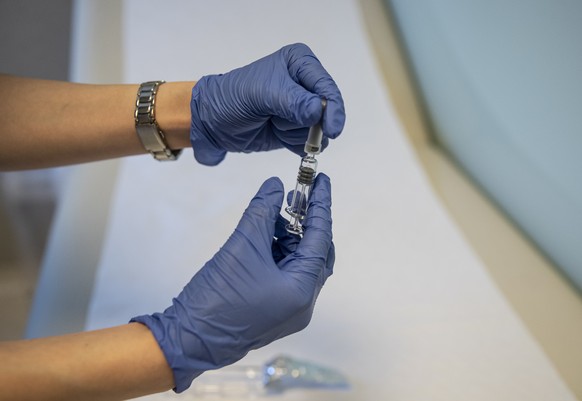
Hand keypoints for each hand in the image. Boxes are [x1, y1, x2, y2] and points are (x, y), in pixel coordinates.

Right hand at [132, 174, 334, 391]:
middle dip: (307, 222)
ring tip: (274, 214)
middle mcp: (303, 303)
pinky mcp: (274, 310)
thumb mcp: (242, 246)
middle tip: (297, 195)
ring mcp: (289, 309)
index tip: (322, 180)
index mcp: (302, 291)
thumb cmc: (217, 298)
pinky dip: (279, 252)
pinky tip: (266, 234)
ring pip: (298, 263)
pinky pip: (285, 274)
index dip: (321, 206)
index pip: (321, 239)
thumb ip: (262, 212)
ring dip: (290, 236)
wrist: (188, 339)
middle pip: (315, 253)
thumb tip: (275, 186)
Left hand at [190, 43, 345, 164]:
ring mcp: (302, 108)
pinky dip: (294, 144)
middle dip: (309, 124)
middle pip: (328, 111)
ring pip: (319, 130)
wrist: (213, 121)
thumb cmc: (233, 97)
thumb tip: (318, 111)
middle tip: (283, 125)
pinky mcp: (296, 129)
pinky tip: (276, 134)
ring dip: (296, 134)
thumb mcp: (261, 94)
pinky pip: (310, 144)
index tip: (331, 129)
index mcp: (300, 63)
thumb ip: (292, 101)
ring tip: (273, 123)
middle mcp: (305, 84)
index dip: (333, 109)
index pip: (327, 87)